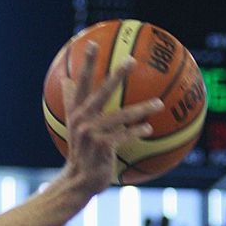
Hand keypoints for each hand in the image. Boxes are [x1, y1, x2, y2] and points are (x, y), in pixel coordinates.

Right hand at [61, 42, 161, 192]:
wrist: (79, 181)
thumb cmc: (82, 154)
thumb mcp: (74, 127)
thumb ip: (71, 103)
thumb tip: (65, 80)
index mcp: (76, 113)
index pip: (80, 83)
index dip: (86, 64)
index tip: (93, 44)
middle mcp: (81, 120)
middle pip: (101, 92)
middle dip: (117, 75)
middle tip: (131, 61)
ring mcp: (91, 133)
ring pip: (121, 116)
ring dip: (142, 109)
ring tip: (159, 104)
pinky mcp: (101, 146)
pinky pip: (124, 135)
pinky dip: (137, 131)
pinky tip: (149, 128)